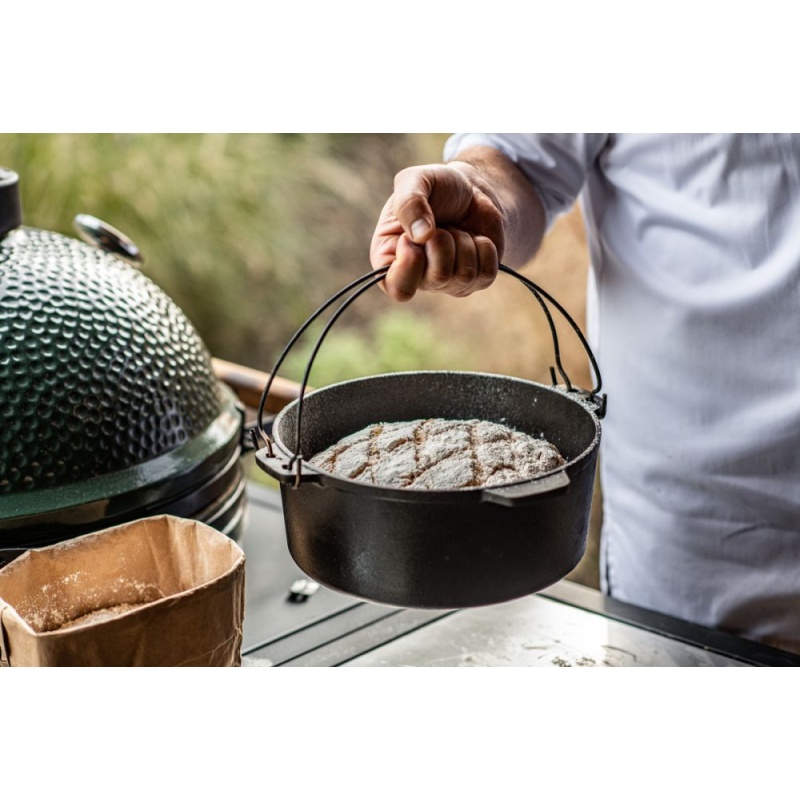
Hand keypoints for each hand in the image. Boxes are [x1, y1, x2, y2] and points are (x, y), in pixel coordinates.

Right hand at [369, 162, 504, 301]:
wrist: (472, 189)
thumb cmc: (437, 187)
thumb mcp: (414, 180)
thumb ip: (408, 203)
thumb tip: (422, 236)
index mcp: (390, 258)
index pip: (397, 287)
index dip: (409, 263)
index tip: (410, 238)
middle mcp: (418, 277)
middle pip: (437, 278)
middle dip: (444, 243)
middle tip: (440, 227)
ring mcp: (448, 282)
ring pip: (464, 274)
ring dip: (464, 242)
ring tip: (455, 229)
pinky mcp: (475, 280)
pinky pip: (486, 273)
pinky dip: (484, 248)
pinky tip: (473, 237)